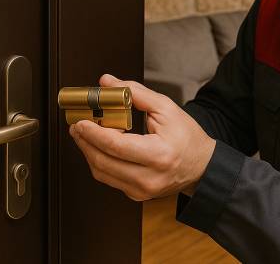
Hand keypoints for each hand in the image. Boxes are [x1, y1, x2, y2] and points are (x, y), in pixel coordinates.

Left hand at [69, 74, 215, 200]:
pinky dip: (100, 161)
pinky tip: (100, 147)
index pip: (116, 146)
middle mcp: (149, 178)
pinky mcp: (136, 195)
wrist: (202, 166)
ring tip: (85, 134)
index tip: (81, 121)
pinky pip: (109, 179)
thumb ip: (135, 93)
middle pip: (103, 161)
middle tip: (77, 125)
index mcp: (159, 155)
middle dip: (85, 142)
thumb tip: (107, 83)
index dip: (93, 133)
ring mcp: (141, 190)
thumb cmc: (187, 137)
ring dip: (89, 152)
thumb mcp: (166, 108)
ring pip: (101, 172)